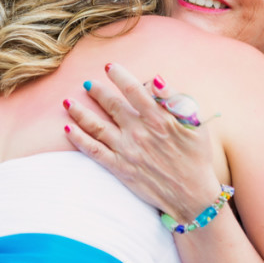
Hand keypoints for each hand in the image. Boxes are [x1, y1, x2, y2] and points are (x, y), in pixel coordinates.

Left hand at [63, 63, 220, 220]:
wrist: (191, 196)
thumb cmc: (196, 157)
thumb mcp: (195, 124)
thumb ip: (174, 100)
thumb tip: (155, 79)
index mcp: (157, 118)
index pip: (133, 89)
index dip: (119, 75)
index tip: (110, 67)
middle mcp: (139, 132)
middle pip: (111, 105)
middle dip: (97, 91)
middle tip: (88, 83)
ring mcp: (126, 150)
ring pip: (96, 126)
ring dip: (80, 112)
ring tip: (68, 102)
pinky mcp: (119, 168)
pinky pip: (93, 151)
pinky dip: (78, 139)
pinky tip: (67, 128)